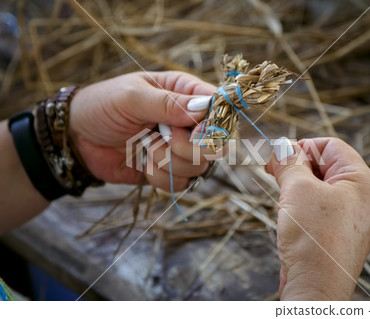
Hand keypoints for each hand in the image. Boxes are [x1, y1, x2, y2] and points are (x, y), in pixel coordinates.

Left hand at [70, 71, 216, 190]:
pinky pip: (181, 184)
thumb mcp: (131, 97)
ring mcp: (180, 149)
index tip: (192, 132)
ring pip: (198, 168)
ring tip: (144, 147)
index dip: (213, 124)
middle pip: (215, 144)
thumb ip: (167, 103)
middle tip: (161, 138)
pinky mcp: (169, 171)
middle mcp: (189, 122)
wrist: (77, 139)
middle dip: (187, 148)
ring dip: (167, 162)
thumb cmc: (102, 106)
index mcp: (184, 93)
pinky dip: (160, 178)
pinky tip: (142, 164)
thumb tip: (203, 109)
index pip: (218, 108)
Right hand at [266, 137, 369, 299]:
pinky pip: (319, 208)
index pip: (331, 146)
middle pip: (325, 166)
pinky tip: (288, 216)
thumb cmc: (314, 238)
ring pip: (319, 188)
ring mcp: (351, 217)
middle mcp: (362, 198)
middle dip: (296, 167)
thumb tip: (281, 146)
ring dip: (296, 187)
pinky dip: (301, 205)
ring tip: (282, 199)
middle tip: (272, 171)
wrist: (316, 288)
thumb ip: (289, 162)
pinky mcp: (338, 233)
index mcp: (362, 181)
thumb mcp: (298, 189)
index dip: (303, 146)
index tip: (279, 155)